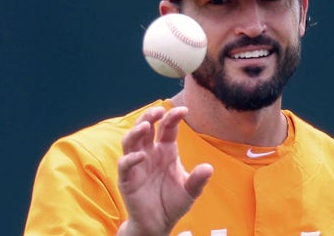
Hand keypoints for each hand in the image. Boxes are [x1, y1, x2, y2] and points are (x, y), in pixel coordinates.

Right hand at [117, 106, 213, 235]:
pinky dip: (131, 159)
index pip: (167, 128)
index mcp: (166, 150)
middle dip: (150, 116)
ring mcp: (137, 165)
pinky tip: (141, 156)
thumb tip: (208, 168)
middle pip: (145, 127)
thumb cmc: (173, 203)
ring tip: (145, 126)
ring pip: (131, 141)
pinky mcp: (127, 180)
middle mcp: (150, 153)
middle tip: (158, 110)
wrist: (158, 224)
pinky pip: (125, 165)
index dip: (173, 117)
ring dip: (136, 132)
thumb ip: (198, 180)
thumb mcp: (190, 192)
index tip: (184, 109)